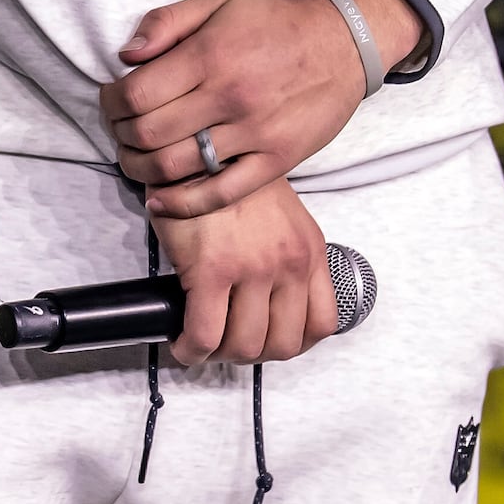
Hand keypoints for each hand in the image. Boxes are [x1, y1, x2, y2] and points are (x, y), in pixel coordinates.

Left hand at [102, 0, 421, 217]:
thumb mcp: (216, 0)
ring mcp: (254, 132)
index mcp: (210, 53)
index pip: (137, 93)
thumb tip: (126, 56)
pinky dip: (182, 204)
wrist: (344, 37)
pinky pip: (221, 193)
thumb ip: (166, 22)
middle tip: (120, 130)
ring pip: (176, 167)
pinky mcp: (276, 160)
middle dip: (121, 136)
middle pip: (149, 134)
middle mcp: (229, 95)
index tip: (111, 100)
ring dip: (141, 169)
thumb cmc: (274, 18)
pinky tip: (159, 201)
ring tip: (136, 158)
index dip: (111, 102)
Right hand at [157, 177, 340, 364]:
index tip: (267, 339)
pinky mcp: (211, 270)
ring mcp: (253, 268)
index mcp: (310, 251)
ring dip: (221, 355)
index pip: (321, 323)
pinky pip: (205, 336)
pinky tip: (182, 342)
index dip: (292, 342)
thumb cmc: (234, 180)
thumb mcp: (284, 217)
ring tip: (202, 342)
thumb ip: (287, 257)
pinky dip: (192, 350)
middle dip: (252, 353)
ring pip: (244, 346)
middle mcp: (290, 263)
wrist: (202, 148)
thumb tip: (271, 305)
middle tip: (228, 343)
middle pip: (282, 344)